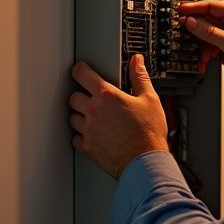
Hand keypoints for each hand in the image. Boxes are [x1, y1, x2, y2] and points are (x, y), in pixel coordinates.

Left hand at [69, 56, 167, 178]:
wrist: (146, 161)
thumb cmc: (149, 133)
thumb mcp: (150, 100)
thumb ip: (140, 78)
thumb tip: (137, 62)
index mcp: (107, 96)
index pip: (82, 74)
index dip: (80, 69)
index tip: (82, 70)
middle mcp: (93, 111)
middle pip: (73, 97)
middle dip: (81, 95)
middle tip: (92, 99)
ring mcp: (88, 130)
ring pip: (73, 118)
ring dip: (81, 116)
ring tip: (95, 118)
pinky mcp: (88, 147)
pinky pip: (76, 138)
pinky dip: (81, 136)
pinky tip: (93, 135)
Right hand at [178, 0, 223, 123]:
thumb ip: (209, 31)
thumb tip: (191, 21)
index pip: (212, 5)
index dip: (195, 7)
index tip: (181, 9)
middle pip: (206, 19)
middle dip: (197, 31)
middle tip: (184, 34)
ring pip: (205, 33)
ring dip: (201, 46)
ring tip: (203, 56)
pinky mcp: (223, 43)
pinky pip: (207, 43)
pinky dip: (205, 52)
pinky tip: (206, 60)